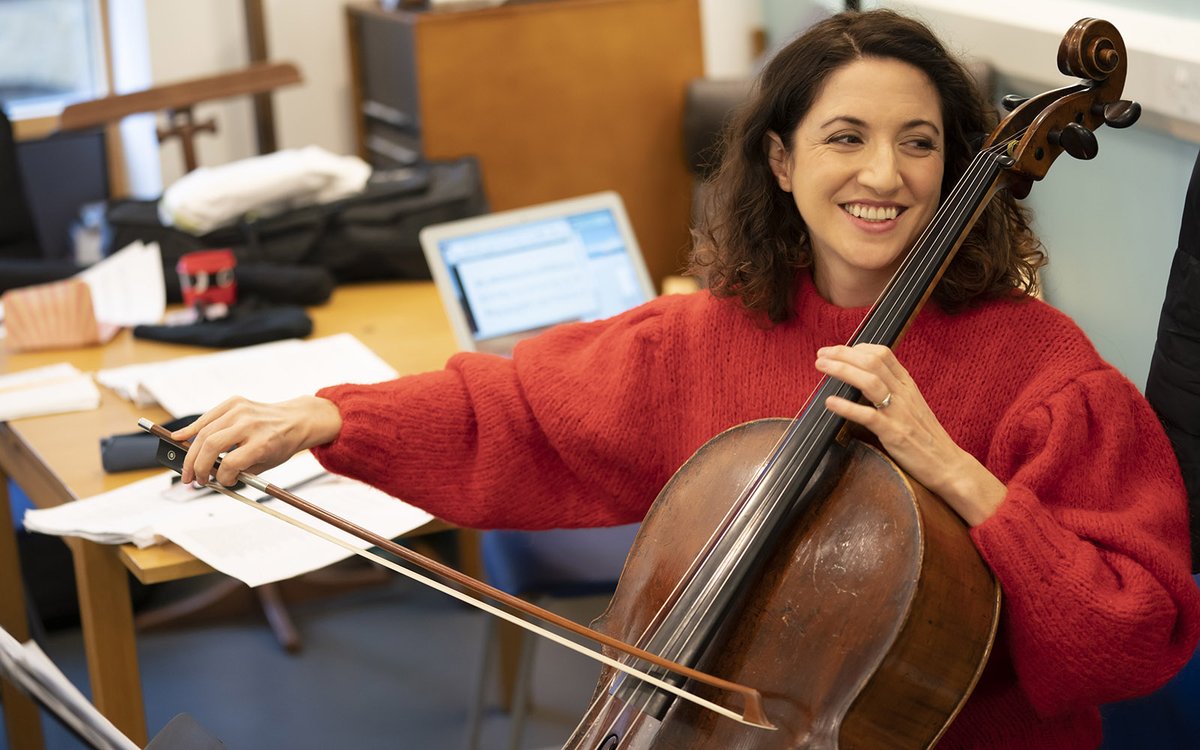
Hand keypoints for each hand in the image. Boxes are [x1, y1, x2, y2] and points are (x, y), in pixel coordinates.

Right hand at [171, 396, 342, 485]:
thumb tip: (212, 479)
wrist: (295, 419)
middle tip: (193, 480)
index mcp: (263, 442)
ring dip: (191, 454)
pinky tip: (179, 438)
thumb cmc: (282, 443)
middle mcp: (251, 424)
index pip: (232, 463)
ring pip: (205, 432)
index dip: (221, 477)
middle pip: (212, 445)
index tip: (221, 483)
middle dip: (197, 467)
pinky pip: (208, 417)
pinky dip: (192, 429)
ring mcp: (241, 411)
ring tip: (187, 470)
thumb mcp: (267, 464)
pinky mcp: (235, 402)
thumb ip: (240, 472)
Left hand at [814, 344, 1004, 525]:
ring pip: (869, 381)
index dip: (857, 348)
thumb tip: (863, 380)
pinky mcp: (894, 433)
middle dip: (843, 354)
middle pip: (872, 362)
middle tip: (821, 354)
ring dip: (841, 370)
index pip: (883, 354)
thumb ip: (892, 390)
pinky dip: (846, 407)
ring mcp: (899, 412)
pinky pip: (868, 415)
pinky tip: (830, 402)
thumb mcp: (911, 405)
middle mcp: (904, 393)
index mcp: (908, 385)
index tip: (837, 350)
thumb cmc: (925, 436)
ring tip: (821, 367)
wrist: (947, 464)